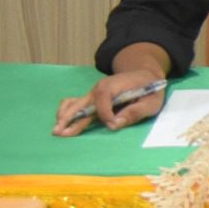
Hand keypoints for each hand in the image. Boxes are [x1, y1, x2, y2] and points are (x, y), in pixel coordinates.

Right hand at [52, 66, 166, 136]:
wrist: (144, 75)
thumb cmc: (150, 90)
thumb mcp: (152, 101)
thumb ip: (136, 111)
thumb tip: (115, 124)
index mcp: (116, 85)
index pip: (104, 97)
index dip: (105, 112)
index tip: (111, 124)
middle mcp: (100, 88)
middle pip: (83, 102)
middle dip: (72, 117)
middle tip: (61, 133)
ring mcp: (94, 94)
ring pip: (75, 103)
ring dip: (65, 116)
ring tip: (57, 131)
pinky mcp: (92, 99)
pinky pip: (75, 102)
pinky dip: (66, 111)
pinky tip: (60, 122)